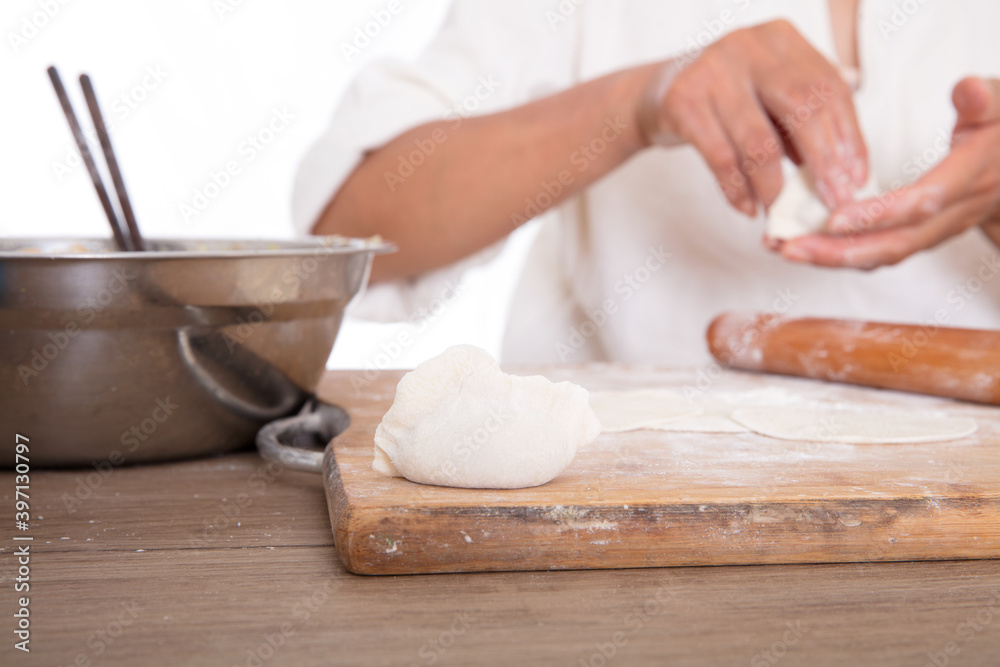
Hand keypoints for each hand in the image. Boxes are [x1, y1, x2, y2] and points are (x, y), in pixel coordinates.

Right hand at [639, 20, 867, 216]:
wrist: (654, 93)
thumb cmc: (724, 100)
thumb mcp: (766, 95)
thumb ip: (801, 120)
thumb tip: (843, 172)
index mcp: (780, 38)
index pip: (828, 87)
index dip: (849, 136)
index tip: (857, 178)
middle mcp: (748, 45)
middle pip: (802, 108)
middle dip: (823, 162)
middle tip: (832, 200)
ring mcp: (712, 71)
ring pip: (758, 141)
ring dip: (774, 186)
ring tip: (779, 210)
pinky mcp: (681, 102)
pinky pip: (720, 158)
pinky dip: (737, 190)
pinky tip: (747, 207)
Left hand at [779, 77, 999, 268]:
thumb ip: (982, 98)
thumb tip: (965, 88)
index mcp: (969, 181)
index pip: (921, 204)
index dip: (878, 215)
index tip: (834, 219)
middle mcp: (951, 216)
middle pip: (894, 245)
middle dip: (839, 252)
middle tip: (790, 248)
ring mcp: (934, 233)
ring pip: (882, 256)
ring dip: (831, 258)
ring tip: (785, 250)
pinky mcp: (917, 237)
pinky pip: (878, 253)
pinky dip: (840, 254)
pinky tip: (803, 247)